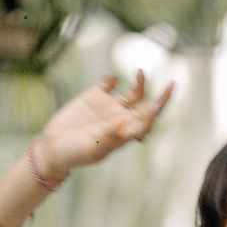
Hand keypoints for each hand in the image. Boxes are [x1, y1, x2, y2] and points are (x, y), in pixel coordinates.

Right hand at [39, 68, 176, 175]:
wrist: (54, 148)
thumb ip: (111, 135)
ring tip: (141, 72)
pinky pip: (109, 83)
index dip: (158, 111)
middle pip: (146, 105)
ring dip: (140, 83)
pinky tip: (110, 82)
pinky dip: (112, 79)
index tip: (160, 102)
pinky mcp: (94, 96)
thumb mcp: (94, 147)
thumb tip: (126, 122)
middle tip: (173, 85)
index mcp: (124, 134)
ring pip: (133, 94)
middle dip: (161, 97)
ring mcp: (108, 107)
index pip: (148, 121)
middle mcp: (121, 119)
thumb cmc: (75, 154)